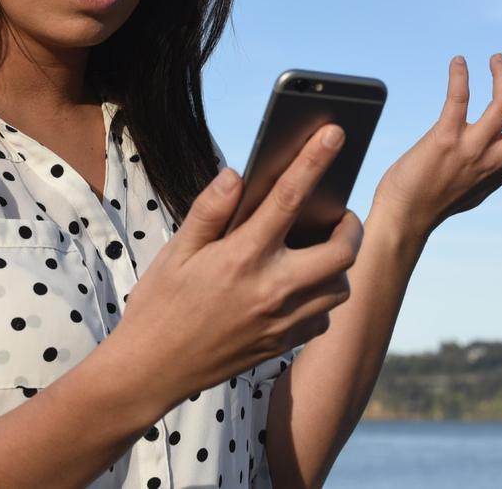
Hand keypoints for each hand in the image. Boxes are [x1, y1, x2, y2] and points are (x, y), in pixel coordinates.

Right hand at [115, 122, 362, 409]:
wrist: (153, 369)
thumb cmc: (160, 305)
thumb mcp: (177, 251)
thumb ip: (210, 210)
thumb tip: (237, 175)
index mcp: (242, 256)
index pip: (288, 198)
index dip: (314, 160)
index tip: (335, 133)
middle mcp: (271, 288)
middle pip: (341, 251)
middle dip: (349, 227)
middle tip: (337, 216)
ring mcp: (281, 320)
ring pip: (340, 288)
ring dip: (338, 265)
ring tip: (318, 250)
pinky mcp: (282, 344)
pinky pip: (323, 318)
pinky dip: (322, 299)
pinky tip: (300, 289)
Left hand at [371, 53, 501, 241]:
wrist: (403, 218)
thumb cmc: (433, 201)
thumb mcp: (475, 187)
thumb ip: (491, 168)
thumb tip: (501, 158)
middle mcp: (494, 159)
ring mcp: (470, 149)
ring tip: (496, 58)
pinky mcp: (444, 140)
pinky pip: (459, 100)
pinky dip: (460, 77)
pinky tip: (458, 62)